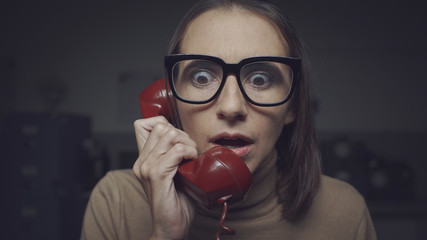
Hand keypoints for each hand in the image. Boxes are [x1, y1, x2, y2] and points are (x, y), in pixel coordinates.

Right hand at [133, 116, 197, 239]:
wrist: (171, 228)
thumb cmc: (178, 203)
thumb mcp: (176, 174)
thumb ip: (175, 157)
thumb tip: (190, 139)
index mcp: (144, 160)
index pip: (143, 124)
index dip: (163, 122)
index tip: (179, 137)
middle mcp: (142, 161)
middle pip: (160, 126)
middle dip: (181, 133)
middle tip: (191, 152)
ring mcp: (147, 168)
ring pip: (169, 134)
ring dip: (187, 143)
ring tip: (192, 157)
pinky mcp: (157, 176)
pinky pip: (176, 150)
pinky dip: (189, 152)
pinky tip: (193, 162)